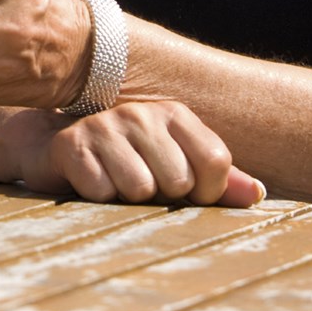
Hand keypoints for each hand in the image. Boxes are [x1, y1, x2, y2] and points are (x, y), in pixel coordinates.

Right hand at [11, 101, 266, 206]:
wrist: (53, 145)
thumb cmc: (127, 160)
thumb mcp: (175, 164)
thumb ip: (218, 179)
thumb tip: (258, 194)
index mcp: (174, 113)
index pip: (216, 161)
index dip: (206, 191)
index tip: (185, 190)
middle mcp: (141, 114)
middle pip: (178, 181)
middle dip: (161, 194)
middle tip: (140, 180)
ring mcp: (104, 126)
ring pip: (140, 188)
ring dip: (127, 197)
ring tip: (114, 179)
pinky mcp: (72, 146)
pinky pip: (102, 191)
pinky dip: (97, 196)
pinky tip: (90, 178)